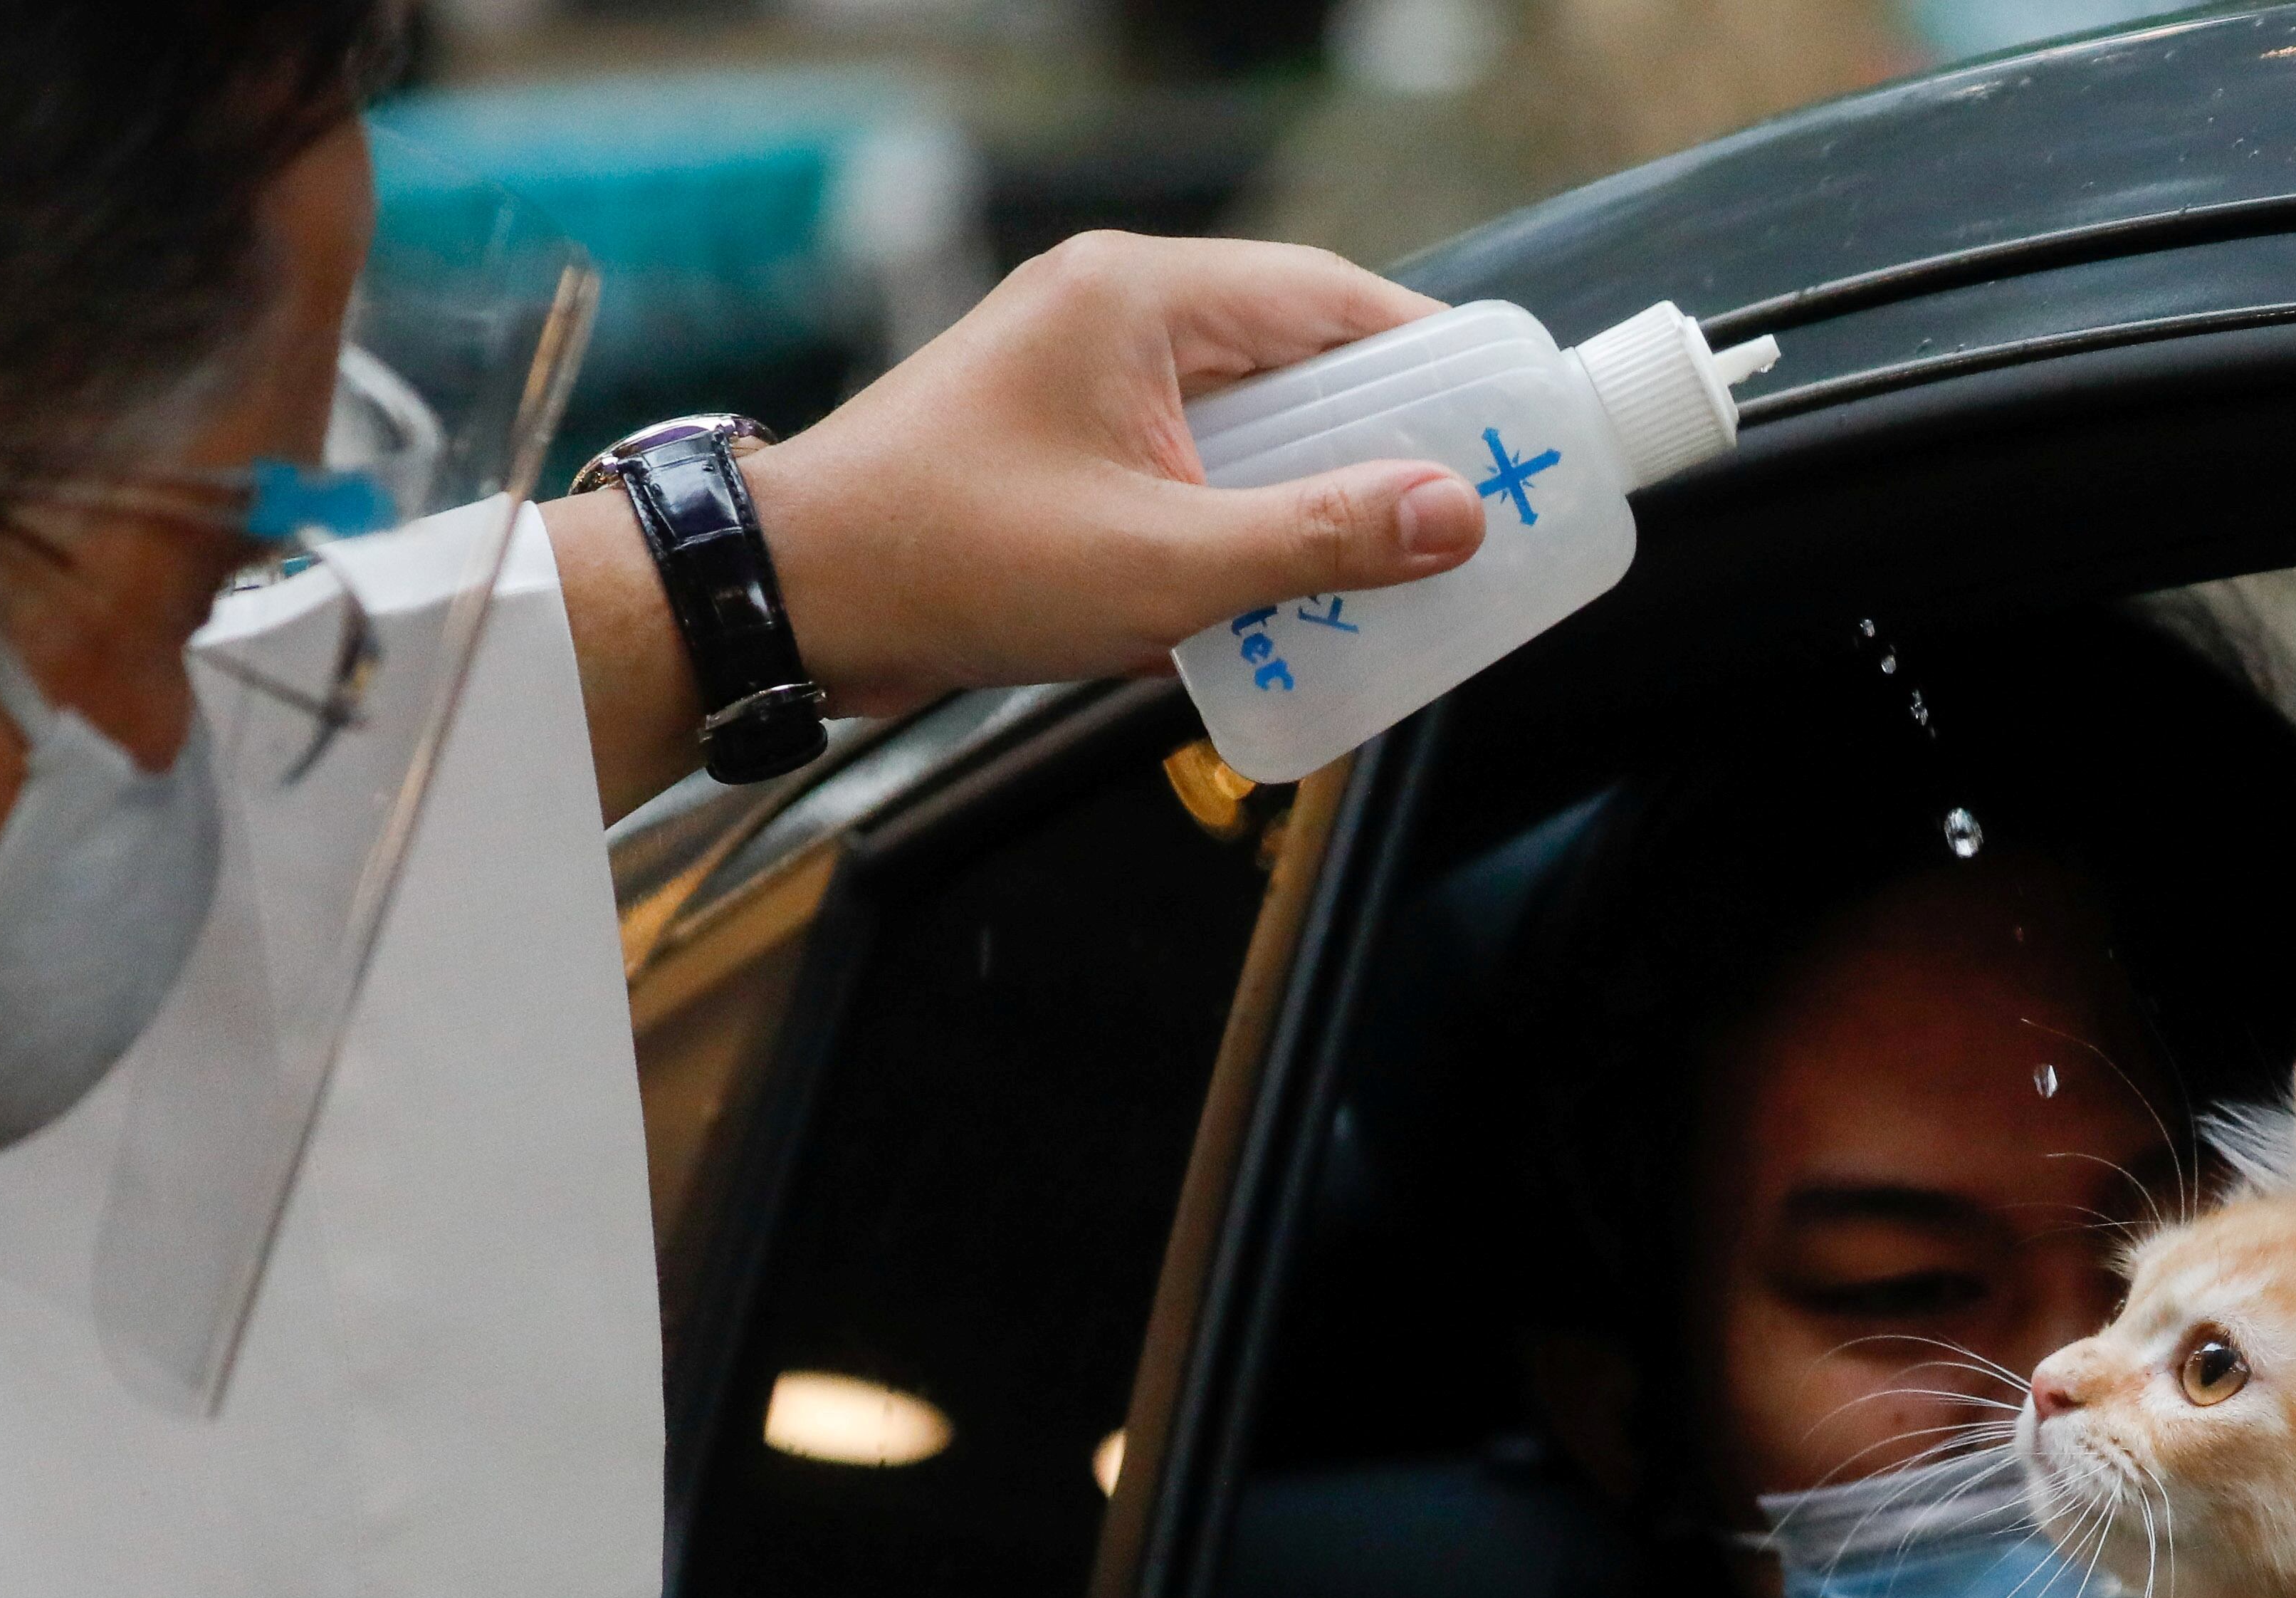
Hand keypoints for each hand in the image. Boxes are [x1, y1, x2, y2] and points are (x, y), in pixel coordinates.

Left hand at [745, 232, 1487, 716]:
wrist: (794, 601)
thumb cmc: (950, 560)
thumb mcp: (1162, 565)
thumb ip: (1316, 539)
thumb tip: (1451, 516)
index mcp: (1137, 298)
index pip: (1330, 297)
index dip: (1428, 357)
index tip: (1502, 418)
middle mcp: (1109, 314)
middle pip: (1293, 357)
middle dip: (1377, 438)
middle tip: (1459, 508)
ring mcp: (1077, 377)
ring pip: (1239, 419)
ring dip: (1306, 489)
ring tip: (1381, 562)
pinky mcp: (1056, 443)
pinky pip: (1182, 463)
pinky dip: (1235, 517)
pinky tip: (1275, 590)